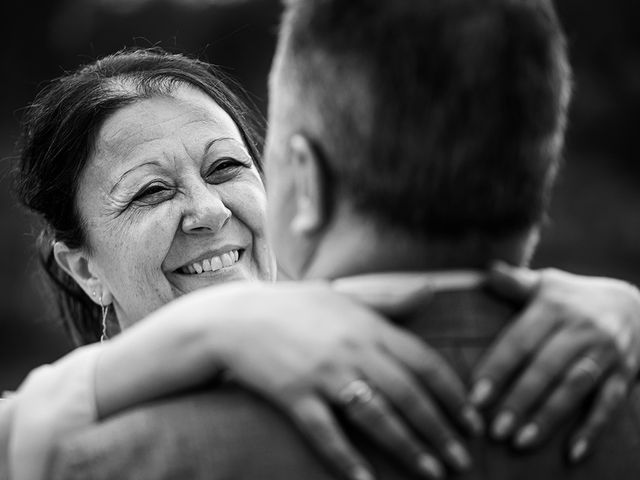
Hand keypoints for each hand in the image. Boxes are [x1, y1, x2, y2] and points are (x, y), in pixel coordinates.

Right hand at [214, 281, 478, 479]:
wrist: (235, 317)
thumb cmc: (294, 306)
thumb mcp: (344, 295)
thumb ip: (388, 298)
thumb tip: (430, 291)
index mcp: (369, 326)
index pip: (425, 363)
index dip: (454, 395)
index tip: (473, 420)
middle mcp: (352, 350)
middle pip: (408, 396)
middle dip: (441, 430)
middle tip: (463, 459)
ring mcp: (323, 374)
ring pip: (376, 417)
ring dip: (408, 448)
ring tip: (433, 473)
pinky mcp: (294, 396)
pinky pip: (325, 434)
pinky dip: (346, 460)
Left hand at [472, 263, 639, 460]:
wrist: (634, 304)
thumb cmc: (573, 297)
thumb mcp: (546, 283)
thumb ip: (516, 283)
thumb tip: (488, 271)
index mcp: (554, 306)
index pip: (520, 340)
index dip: (497, 369)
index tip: (474, 396)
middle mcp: (581, 329)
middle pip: (546, 368)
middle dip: (519, 400)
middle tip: (494, 429)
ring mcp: (605, 352)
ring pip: (574, 388)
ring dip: (548, 417)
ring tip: (520, 442)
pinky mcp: (625, 373)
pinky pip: (608, 404)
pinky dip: (592, 429)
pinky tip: (572, 453)